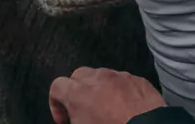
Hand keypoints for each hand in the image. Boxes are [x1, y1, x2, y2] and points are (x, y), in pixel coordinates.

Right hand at [47, 68, 165, 123]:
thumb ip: (74, 117)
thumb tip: (76, 116)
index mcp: (79, 92)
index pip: (57, 85)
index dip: (56, 103)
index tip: (64, 119)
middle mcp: (99, 78)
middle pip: (79, 75)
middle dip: (76, 90)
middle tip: (81, 110)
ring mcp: (120, 75)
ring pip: (102, 75)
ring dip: (98, 88)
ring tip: (103, 107)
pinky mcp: (138, 79)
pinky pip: (122, 79)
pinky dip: (118, 89)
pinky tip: (122, 105)